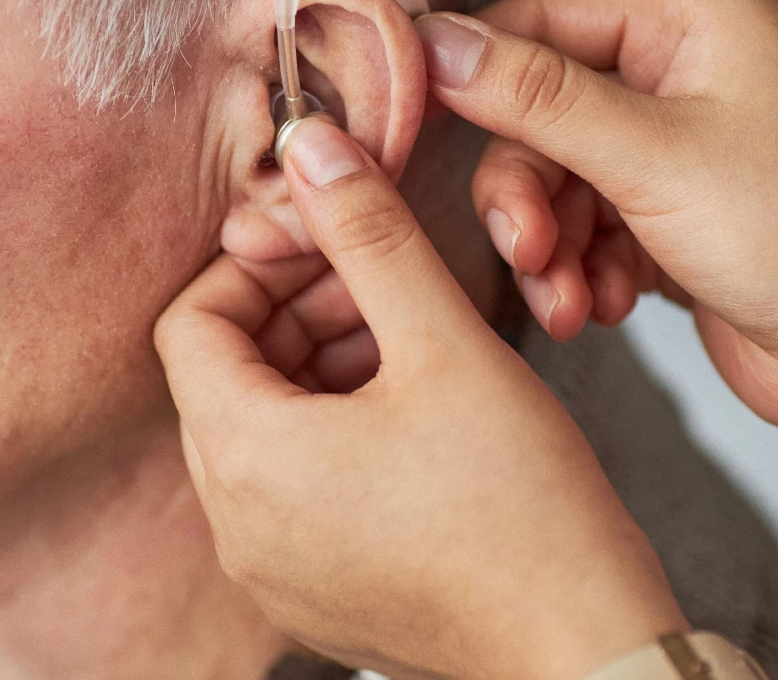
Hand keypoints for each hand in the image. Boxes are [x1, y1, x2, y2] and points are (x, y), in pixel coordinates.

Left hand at [154, 117, 685, 679]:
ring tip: (411, 339)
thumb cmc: (524, 513)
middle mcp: (237, 525)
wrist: (587, 652)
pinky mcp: (316, 592)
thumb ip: (369, 233)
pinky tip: (415, 407)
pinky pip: (292, 486)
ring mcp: (272, 569)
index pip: (190, 323)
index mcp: (246, 460)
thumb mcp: (444, 343)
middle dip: (295, 309)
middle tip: (380, 282)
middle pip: (224, 374)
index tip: (327, 239)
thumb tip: (311, 147)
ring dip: (321, 363)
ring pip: (263, 427)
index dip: (256, 263)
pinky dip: (334, 429)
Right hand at [415, 0, 777, 490]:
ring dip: (547, 245)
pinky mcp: (668, 219)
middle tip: (525, 248)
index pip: (547, 17)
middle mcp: (684, 78)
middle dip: (524, 191)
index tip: (416, 110)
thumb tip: (440, 43)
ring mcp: (676, 151)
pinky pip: (583, 229)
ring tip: (566, 298)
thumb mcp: (654, 158)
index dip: (477, 65)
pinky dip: (577, 271)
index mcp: (696, 25)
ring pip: (555, 179)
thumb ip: (536, 97)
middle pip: (540, 112)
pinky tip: (599, 309)